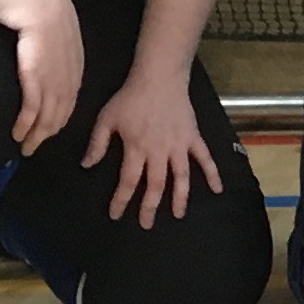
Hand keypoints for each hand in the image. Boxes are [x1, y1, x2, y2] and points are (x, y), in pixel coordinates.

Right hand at [0, 0, 83, 153]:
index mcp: (75, 61)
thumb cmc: (34, 7)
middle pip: (62, 110)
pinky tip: (18, 133)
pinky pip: (32, 104)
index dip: (61, 116)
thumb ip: (53, 48)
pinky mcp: (35, 72)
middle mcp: (68, 71)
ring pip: (48, 112)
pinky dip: (26, 122)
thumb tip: (44, 60)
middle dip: (49, 132)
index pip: (71, 97)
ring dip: (36, 133)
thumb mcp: (52, 29)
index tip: (49, 129)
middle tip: (34, 147)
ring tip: (25, 147)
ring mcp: (53, 73)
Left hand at [84, 67, 219, 225]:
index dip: (121, 200)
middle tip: (146, 224)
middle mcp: (159, 152)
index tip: (115, 214)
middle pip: (155, 185)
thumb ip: (97, 144)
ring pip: (181, 177)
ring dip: (179, 198)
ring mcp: (178, 146)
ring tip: (177, 215)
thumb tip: (87, 165)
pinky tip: (216, 189)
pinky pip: (204, 158)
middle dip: (149, 207)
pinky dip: (212, 174)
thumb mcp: (106, 118)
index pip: (129, 181)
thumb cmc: (130, 98)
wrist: (158, 78)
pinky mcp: (192, 138)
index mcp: (137, 148)